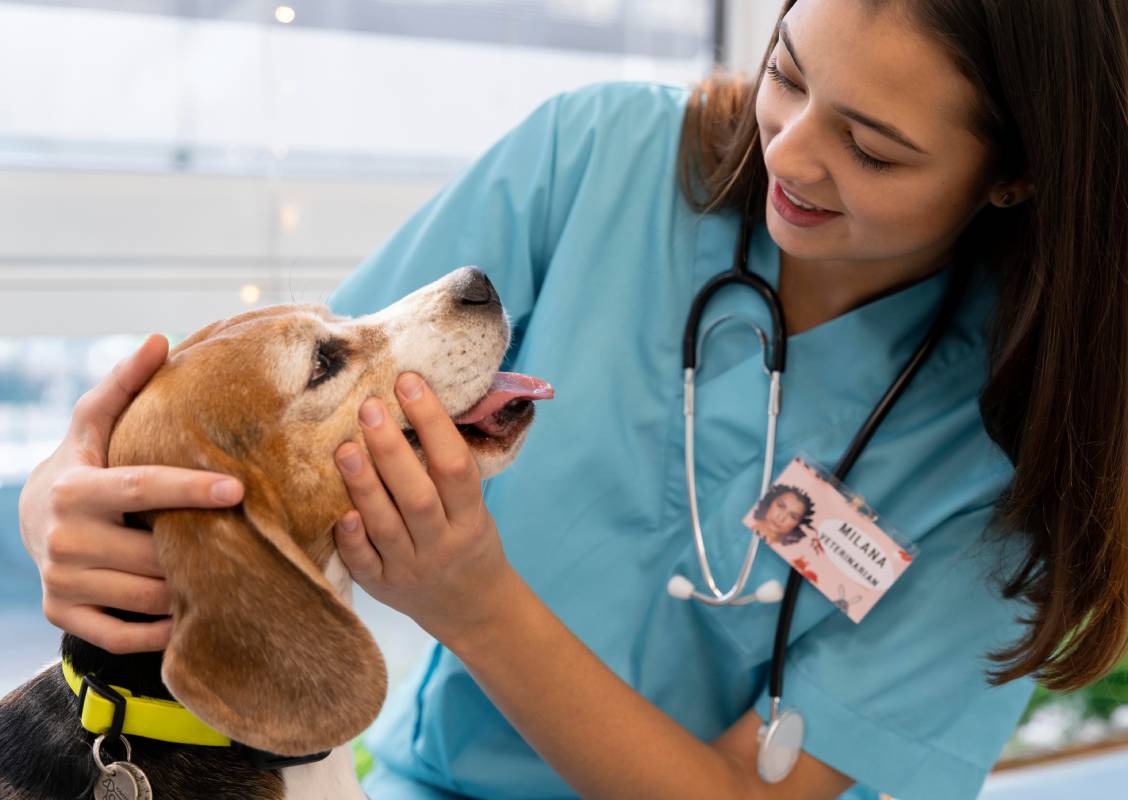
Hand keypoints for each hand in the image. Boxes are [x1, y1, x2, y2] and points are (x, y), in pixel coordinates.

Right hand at [18, 334, 244, 653]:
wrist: (31, 523)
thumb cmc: (82, 464)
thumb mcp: (93, 423)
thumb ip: (124, 384)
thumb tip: (160, 338)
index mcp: (76, 489)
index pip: (143, 489)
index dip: (191, 490)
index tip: (239, 490)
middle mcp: (64, 538)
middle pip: (153, 551)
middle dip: (199, 549)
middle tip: (246, 542)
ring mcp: (62, 581)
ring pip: (147, 595)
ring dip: (190, 589)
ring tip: (227, 573)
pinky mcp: (64, 614)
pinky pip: (125, 634)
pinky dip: (162, 629)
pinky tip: (191, 612)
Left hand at [333, 373, 515, 643]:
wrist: (470, 607)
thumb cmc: (467, 539)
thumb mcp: (475, 507)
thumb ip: (448, 470)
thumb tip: (413, 401)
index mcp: (471, 518)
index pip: (455, 466)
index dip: (433, 422)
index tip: (409, 383)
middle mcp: (442, 544)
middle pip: (418, 496)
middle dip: (392, 449)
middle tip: (369, 407)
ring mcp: (411, 568)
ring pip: (387, 526)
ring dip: (364, 484)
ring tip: (343, 447)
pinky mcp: (383, 587)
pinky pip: (364, 563)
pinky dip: (352, 538)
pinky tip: (339, 511)